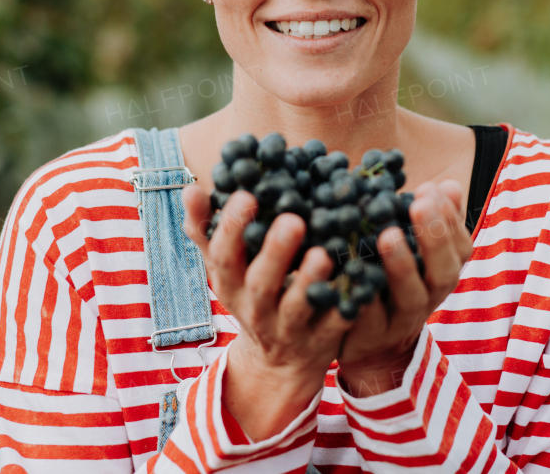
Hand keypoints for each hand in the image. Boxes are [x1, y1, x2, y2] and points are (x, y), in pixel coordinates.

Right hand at [183, 182, 352, 439]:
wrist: (277, 361)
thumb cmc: (251, 292)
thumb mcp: (225, 267)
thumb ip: (206, 229)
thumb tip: (190, 189)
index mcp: (230, 284)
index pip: (223, 257)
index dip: (231, 228)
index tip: (246, 194)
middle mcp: (256, 308)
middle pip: (260, 283)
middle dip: (275, 252)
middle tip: (292, 220)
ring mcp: (288, 328)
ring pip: (297, 306)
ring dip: (309, 280)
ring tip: (323, 254)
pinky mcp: (320, 341)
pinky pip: (334, 324)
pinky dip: (345, 305)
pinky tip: (359, 280)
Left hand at [335, 177, 472, 395]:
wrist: (368, 344)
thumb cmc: (390, 283)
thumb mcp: (413, 252)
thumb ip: (430, 220)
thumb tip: (448, 185)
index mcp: (442, 273)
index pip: (461, 247)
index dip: (449, 219)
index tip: (429, 189)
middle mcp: (429, 298)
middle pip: (444, 273)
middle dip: (434, 238)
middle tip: (418, 204)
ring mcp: (401, 321)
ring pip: (410, 297)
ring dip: (402, 265)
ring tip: (388, 234)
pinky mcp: (370, 337)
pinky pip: (368, 318)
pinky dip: (362, 294)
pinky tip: (349, 268)